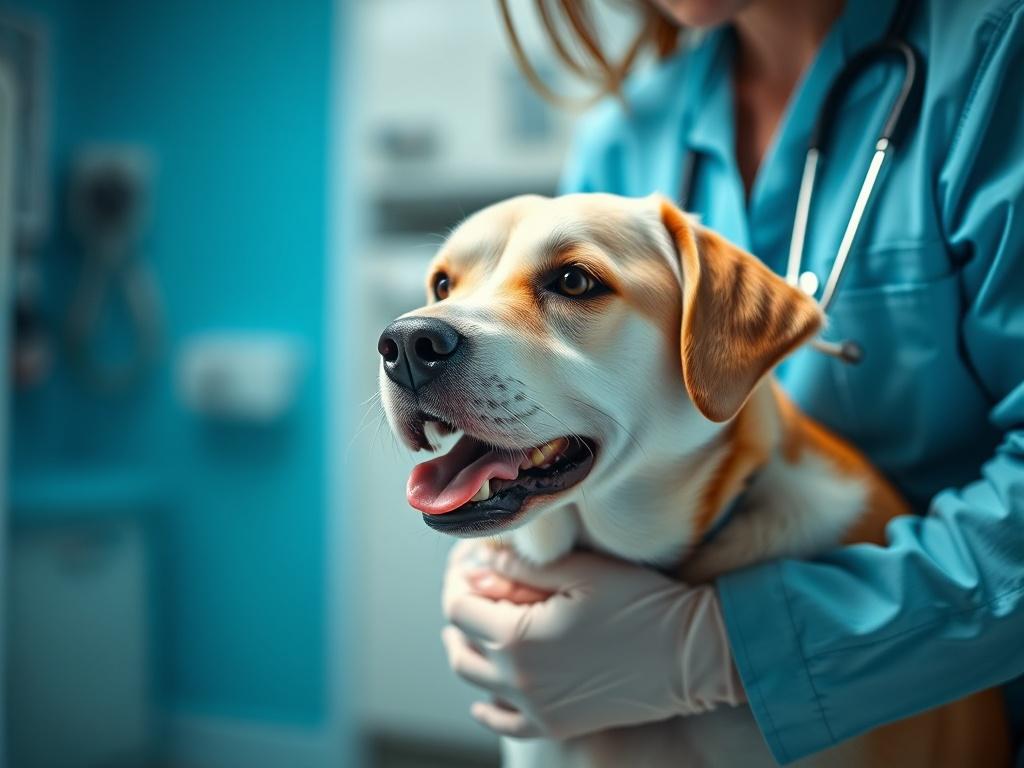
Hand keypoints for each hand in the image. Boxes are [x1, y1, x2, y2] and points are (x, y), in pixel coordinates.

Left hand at [440, 540, 745, 739]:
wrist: (692, 655)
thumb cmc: (641, 603)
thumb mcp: (582, 571)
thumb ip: (523, 567)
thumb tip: (477, 565)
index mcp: (520, 640)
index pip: (459, 610)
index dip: (459, 582)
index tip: (470, 565)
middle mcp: (520, 682)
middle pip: (461, 646)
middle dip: (461, 613)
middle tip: (473, 588)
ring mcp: (537, 709)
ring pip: (476, 682)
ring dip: (470, 651)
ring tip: (479, 626)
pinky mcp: (558, 725)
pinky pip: (503, 722)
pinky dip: (487, 704)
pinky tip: (488, 690)